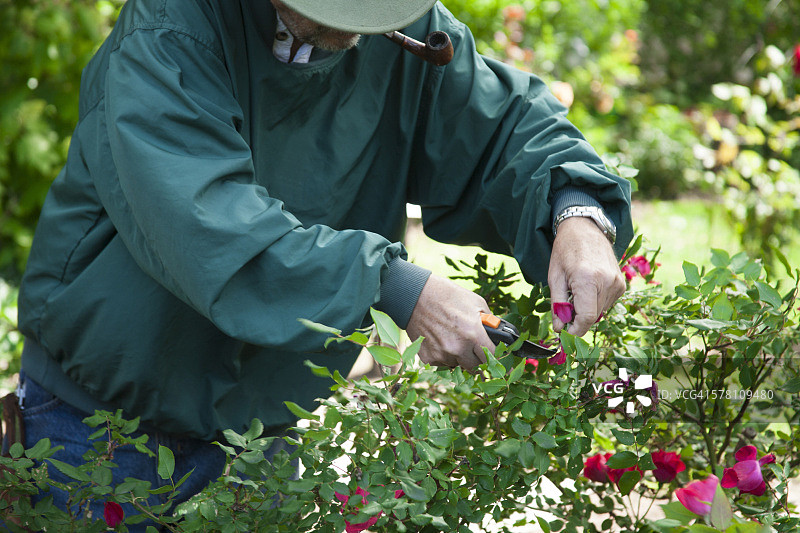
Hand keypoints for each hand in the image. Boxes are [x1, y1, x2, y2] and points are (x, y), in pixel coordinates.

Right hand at [406, 274, 495, 368]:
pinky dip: (444, 356)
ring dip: (460, 357)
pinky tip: (440, 339)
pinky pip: (442, 364)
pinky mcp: (428, 358)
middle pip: (476, 368)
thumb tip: (496, 336)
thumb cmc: (447, 295)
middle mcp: (457, 347)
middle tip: (475, 351)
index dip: (497, 360)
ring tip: (453, 338)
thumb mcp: (476, 302)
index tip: (500, 364)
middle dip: (479, 360)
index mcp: (473, 333)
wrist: (415, 295)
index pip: (492, 358)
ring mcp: (441, 354)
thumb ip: (489, 322)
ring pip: (458, 365)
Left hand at [548, 216, 624, 335]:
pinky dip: (595, 302)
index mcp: (588, 279)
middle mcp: (607, 282)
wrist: (585, 229)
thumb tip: (559, 329)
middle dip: (577, 319)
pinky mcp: (622, 284)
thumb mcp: (555, 277)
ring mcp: (617, 283)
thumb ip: (558, 305)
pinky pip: (606, 303)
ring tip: (575, 291)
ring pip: (600, 311)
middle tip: (564, 309)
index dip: (575, 330)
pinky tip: (587, 287)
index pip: (586, 318)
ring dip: (586, 309)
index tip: (564, 333)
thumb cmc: (565, 251)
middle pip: (592, 317)